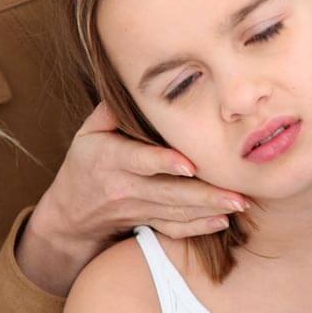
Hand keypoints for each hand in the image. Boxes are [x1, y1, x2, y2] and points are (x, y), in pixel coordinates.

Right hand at [16, 103, 246, 294]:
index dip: (164, 163)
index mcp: (110, 158)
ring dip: (210, 209)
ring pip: (176, 212)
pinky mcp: (146, 223)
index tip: (190, 165)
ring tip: (240, 203)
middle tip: (238, 193)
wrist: (70, 213)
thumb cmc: (85, 163)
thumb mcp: (87, 132)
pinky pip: (174, 229)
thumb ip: (110, 110)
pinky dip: (199, 227)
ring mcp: (137, 209)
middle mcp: (125, 187)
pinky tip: (223, 220)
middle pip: (168, 192)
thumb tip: (137, 83)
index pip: (139, 161)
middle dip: (205, 194)